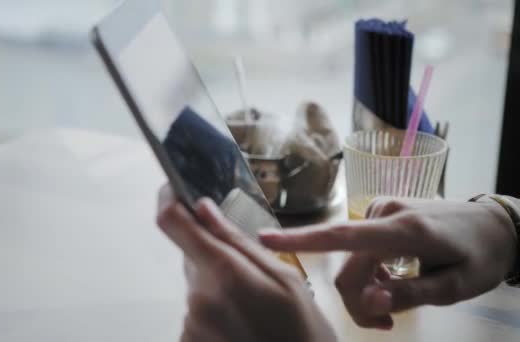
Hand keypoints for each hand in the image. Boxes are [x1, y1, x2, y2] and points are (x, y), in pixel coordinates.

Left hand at [156, 185, 335, 341]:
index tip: (173, 190)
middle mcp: (199, 298)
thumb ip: (238, 241)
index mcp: (225, 273)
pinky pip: (197, 312)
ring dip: (218, 288)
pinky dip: (215, 312)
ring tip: (252, 309)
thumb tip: (204, 208)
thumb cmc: (301, 332)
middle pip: (192, 257)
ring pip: (197, 286)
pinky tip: (241, 324)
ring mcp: (191, 324)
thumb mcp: (285, 278)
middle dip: (215, 258)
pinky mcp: (187, 341)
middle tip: (251, 279)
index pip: (172, 224)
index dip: (169, 200)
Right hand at [260, 198, 517, 329]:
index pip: (344, 236)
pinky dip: (370, 268)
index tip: (264, 239)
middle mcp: (385, 214)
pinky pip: (362, 247)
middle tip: (385, 325)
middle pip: (348, 264)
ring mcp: (383, 210)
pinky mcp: (383, 212)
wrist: (496, 224)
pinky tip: (392, 276)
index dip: (302, 239)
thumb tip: (368, 300)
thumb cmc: (479, 256)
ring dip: (365, 285)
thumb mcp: (453, 287)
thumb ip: (407, 294)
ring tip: (394, 300)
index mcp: (404, 230)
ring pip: (352, 258)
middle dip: (358, 298)